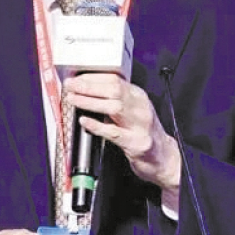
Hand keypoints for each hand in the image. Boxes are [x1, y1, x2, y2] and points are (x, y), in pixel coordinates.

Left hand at [64, 73, 180, 191]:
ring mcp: (140, 125)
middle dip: (89, 86)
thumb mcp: (132, 109)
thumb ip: (115, 99)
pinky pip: (114, 132)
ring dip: (90, 102)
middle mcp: (141, 107)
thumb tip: (87, 89)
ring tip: (74, 99)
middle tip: (70, 86)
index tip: (76, 78)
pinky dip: (97, 125)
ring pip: (114, 107)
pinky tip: (85, 121)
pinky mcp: (137, 143)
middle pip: (114, 90)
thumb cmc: (143, 132)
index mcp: (138, 96)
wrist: (163, 157)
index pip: (115, 79)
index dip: (93, 77)